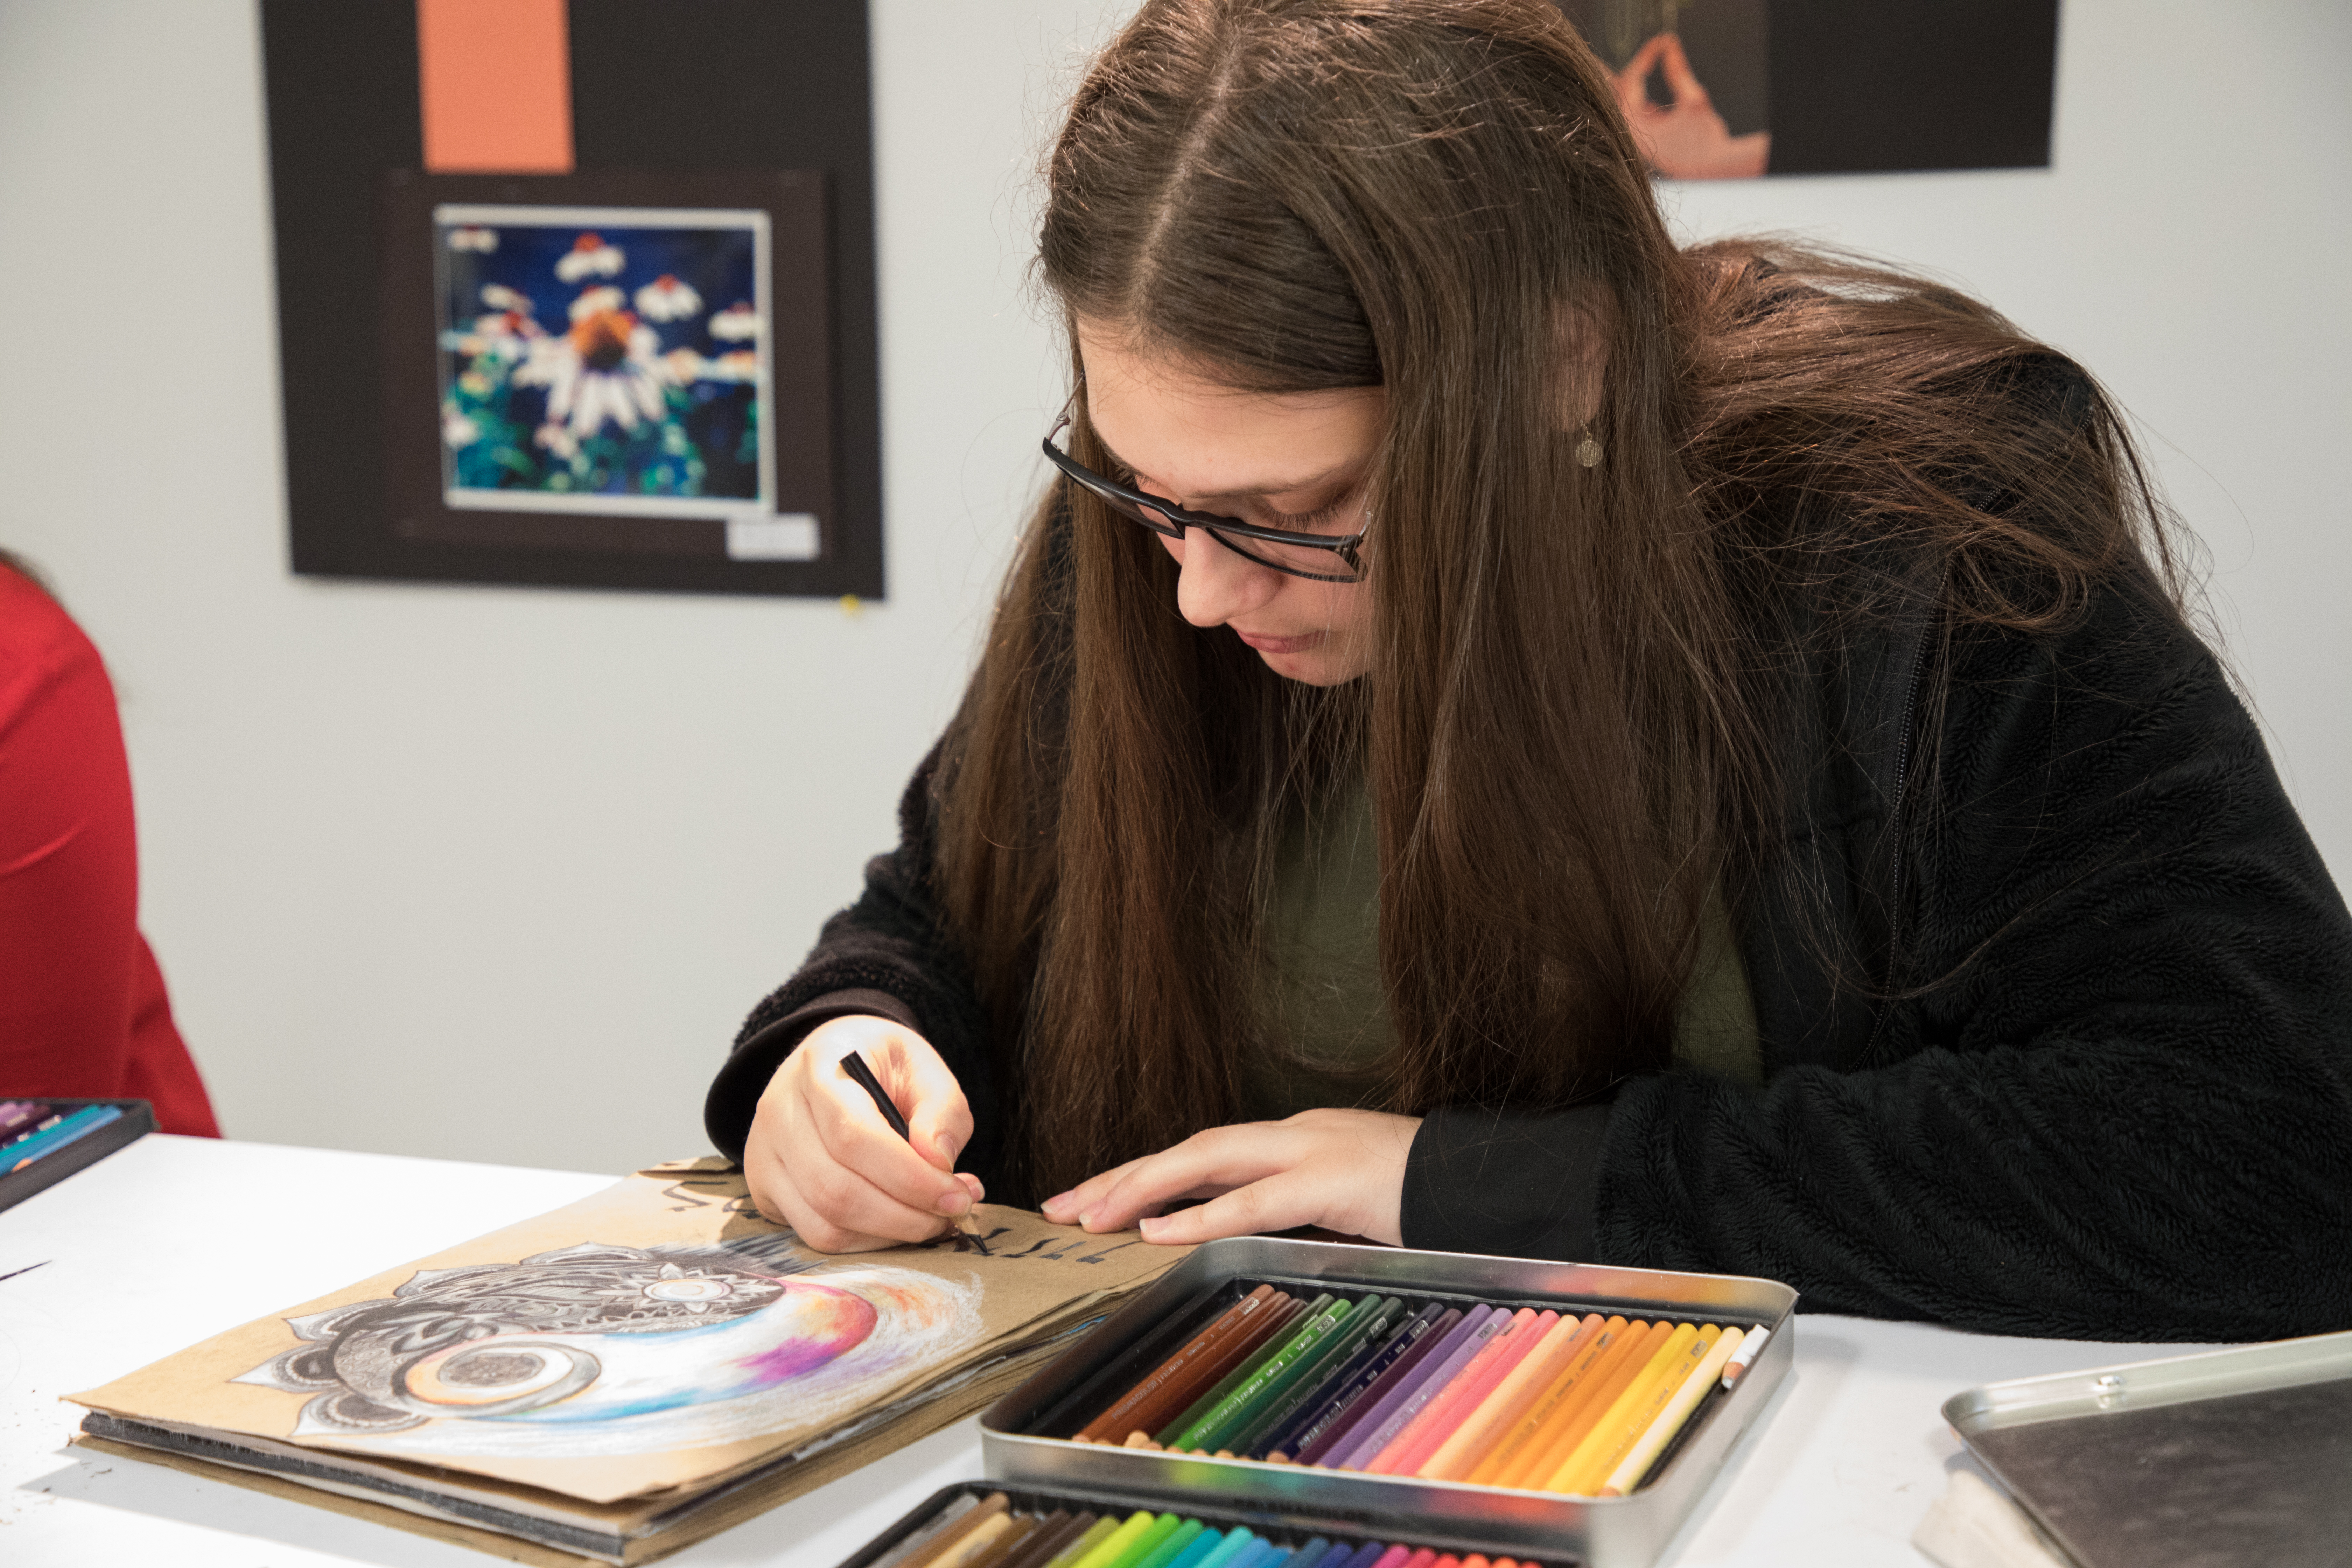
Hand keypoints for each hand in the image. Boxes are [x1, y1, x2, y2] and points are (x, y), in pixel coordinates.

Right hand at [743, 1014, 982, 1251]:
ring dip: (889, 1234)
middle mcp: (778, 1111)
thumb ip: (942, 1111)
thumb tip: (939, 1163)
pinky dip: (865, 1241)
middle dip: (906, 1215)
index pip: (853, 1136)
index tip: (957, 1196)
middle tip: (954, 1213)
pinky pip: (815, 1234)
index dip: (909, 1177)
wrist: (833, 1062)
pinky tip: (897, 1222)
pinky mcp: (764, 1188)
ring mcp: (763, 1153)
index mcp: (819, 1066)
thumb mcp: (924, 1068)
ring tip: (932, 1217)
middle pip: (835, 1189)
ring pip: (824, 1222)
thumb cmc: (882, 1065)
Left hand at [1039, 1109, 1421, 1246]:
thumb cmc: (1420, 1198)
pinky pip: (1257, 1201)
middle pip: (1192, 1148)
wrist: (1486, 1180)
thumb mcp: (1344, 1204)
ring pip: (1210, 1161)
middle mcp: (1296, 1134)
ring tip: (1093, 1215)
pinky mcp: (1334, 1181)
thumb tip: (1234, 1237)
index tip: (1092, 1199)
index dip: (1144, 1174)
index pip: (1204, 1153)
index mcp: (1296, 1140)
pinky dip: (1203, 1216)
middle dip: (1123, 1175)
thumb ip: (1292, 1211)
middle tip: (1064, 1206)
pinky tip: (1158, 1232)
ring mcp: (1314, 1151)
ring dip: (1145, 1187)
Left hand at [1613, 33, 1769, 180]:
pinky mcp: (1643, 142)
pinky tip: (1650, 87)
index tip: (1662, 43)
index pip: (1631, 82)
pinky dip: (1640, 98)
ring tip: (1649, 61)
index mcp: (1637, 126)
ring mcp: (1634, 140)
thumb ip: (1678, 73)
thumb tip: (1669, 46)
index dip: (1645, 57)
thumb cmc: (1705, 140)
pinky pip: (1634, 115)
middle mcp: (1630, 135)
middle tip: (1652, 50)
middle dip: (1637, 67)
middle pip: (1622, 90)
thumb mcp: (1694, 100)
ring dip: (1637, 83)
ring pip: (1626, 103)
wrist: (1713, 169)